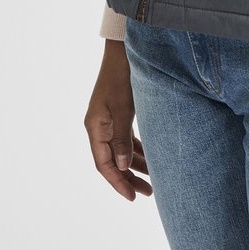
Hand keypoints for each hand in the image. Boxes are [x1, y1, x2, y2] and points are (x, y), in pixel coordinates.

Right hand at [84, 39, 152, 200]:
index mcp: (95, 127)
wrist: (123, 52)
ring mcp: (108, 121)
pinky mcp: (118, 115)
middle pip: (112, 161)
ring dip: (135, 166)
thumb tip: (122, 166)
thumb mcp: (123, 109)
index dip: (118, 182)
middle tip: (147, 194)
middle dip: (128, 178)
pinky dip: (137, 150)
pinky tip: (150, 159)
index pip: (104, 164)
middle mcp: (99, 127)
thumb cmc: (122, 77)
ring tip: (153, 182)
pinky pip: (126, 140)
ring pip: (120, 152)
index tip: (132, 197)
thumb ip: (122, 139)